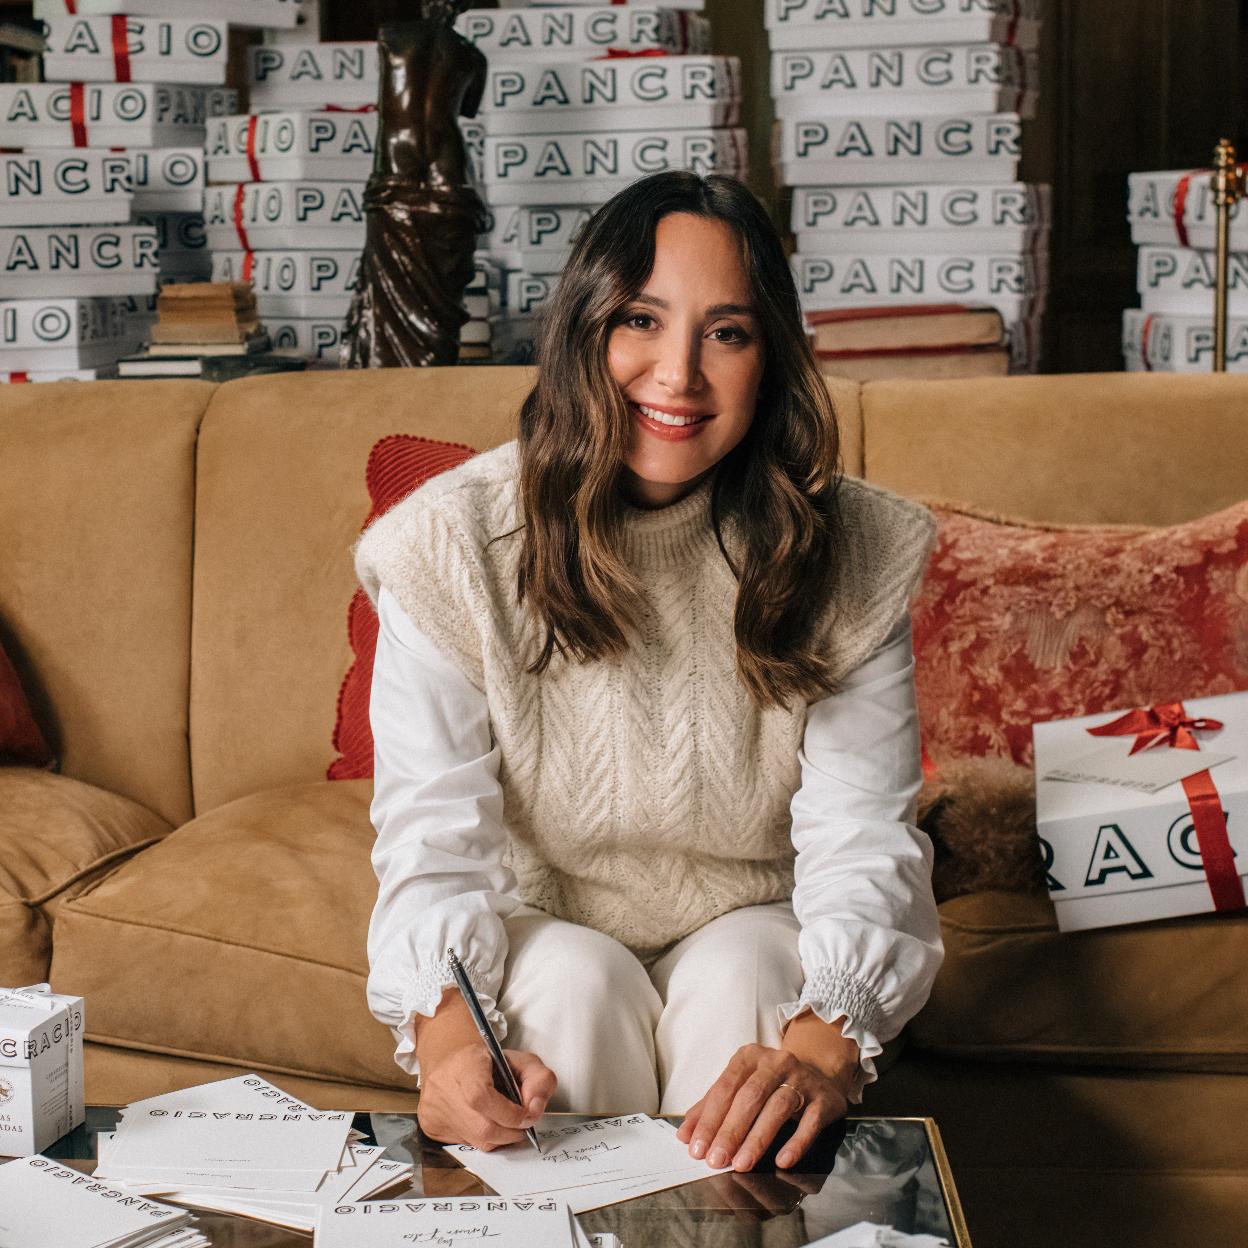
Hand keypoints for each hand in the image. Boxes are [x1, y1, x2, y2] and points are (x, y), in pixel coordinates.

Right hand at [414, 988, 556, 1150]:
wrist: (450, 1060)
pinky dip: (481, 1138)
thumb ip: (539, 1079)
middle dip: (510, 1131)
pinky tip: (482, 1120)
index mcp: (465, 1064)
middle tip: (521, 1123)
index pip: (481, 1097)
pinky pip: (464, 1143)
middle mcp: (443, 1087)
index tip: (526, 1115)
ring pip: (475, 1141)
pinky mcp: (430, 1125)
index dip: (508, 1113)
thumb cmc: (487, 1061)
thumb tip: (535, 1110)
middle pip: (482, 1128)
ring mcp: (433, 1109)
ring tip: (504, 1121)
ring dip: (498, 1137)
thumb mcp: (521, 1060)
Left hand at [676, 1016, 857, 1171]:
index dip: (709, 1119)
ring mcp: (802, 1079)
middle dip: (730, 1131)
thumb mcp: (741, 1086)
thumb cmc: (770, 1083)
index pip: (724, 1088)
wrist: (819, 1072)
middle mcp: (776, 1062)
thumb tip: (685, 1135)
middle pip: (749, 1097)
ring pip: (777, 1108)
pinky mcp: (823, 1099)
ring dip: (757, 1138)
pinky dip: (796, 1142)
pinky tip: (782, 1160)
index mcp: (749, 1057)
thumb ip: (711, 1107)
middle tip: (716, 1160)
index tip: (696, 1148)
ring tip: (742, 1164)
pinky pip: (810, 1122)